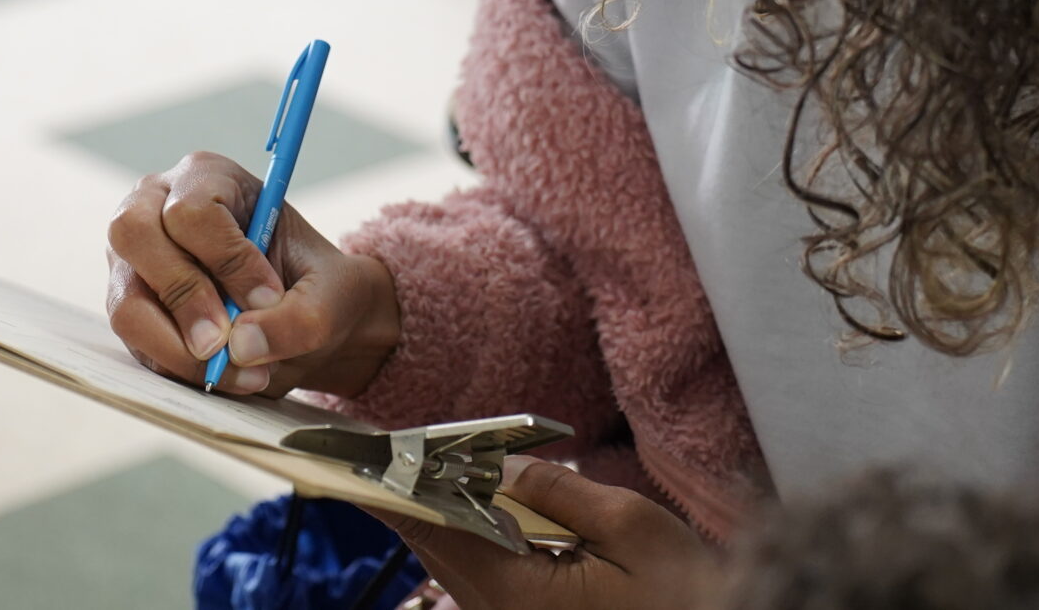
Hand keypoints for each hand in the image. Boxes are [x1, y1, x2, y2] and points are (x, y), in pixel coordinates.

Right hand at [105, 150, 401, 397]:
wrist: (304, 317)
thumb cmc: (314, 288)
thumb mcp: (331, 297)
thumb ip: (298, 318)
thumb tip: (239, 345)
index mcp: (208, 178)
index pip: (193, 208)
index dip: (227, 259)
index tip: (268, 300)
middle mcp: (155, 207)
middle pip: (133, 234)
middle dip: (184, 296)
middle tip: (226, 341)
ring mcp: (133, 260)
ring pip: (126, 302)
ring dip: (180, 349)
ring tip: (238, 371)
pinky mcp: (131, 309)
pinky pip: (135, 344)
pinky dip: (179, 368)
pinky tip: (224, 373)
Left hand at [383, 458, 723, 609]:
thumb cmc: (683, 595)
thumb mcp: (629, 527)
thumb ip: (558, 489)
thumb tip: (503, 462)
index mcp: (516, 590)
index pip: (433, 529)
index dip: (390, 489)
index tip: (355, 457)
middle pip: (433, 543)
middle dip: (406, 491)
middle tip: (378, 444)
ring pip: (453, 557)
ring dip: (435, 509)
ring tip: (417, 462)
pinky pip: (480, 569)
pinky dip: (467, 531)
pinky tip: (471, 500)